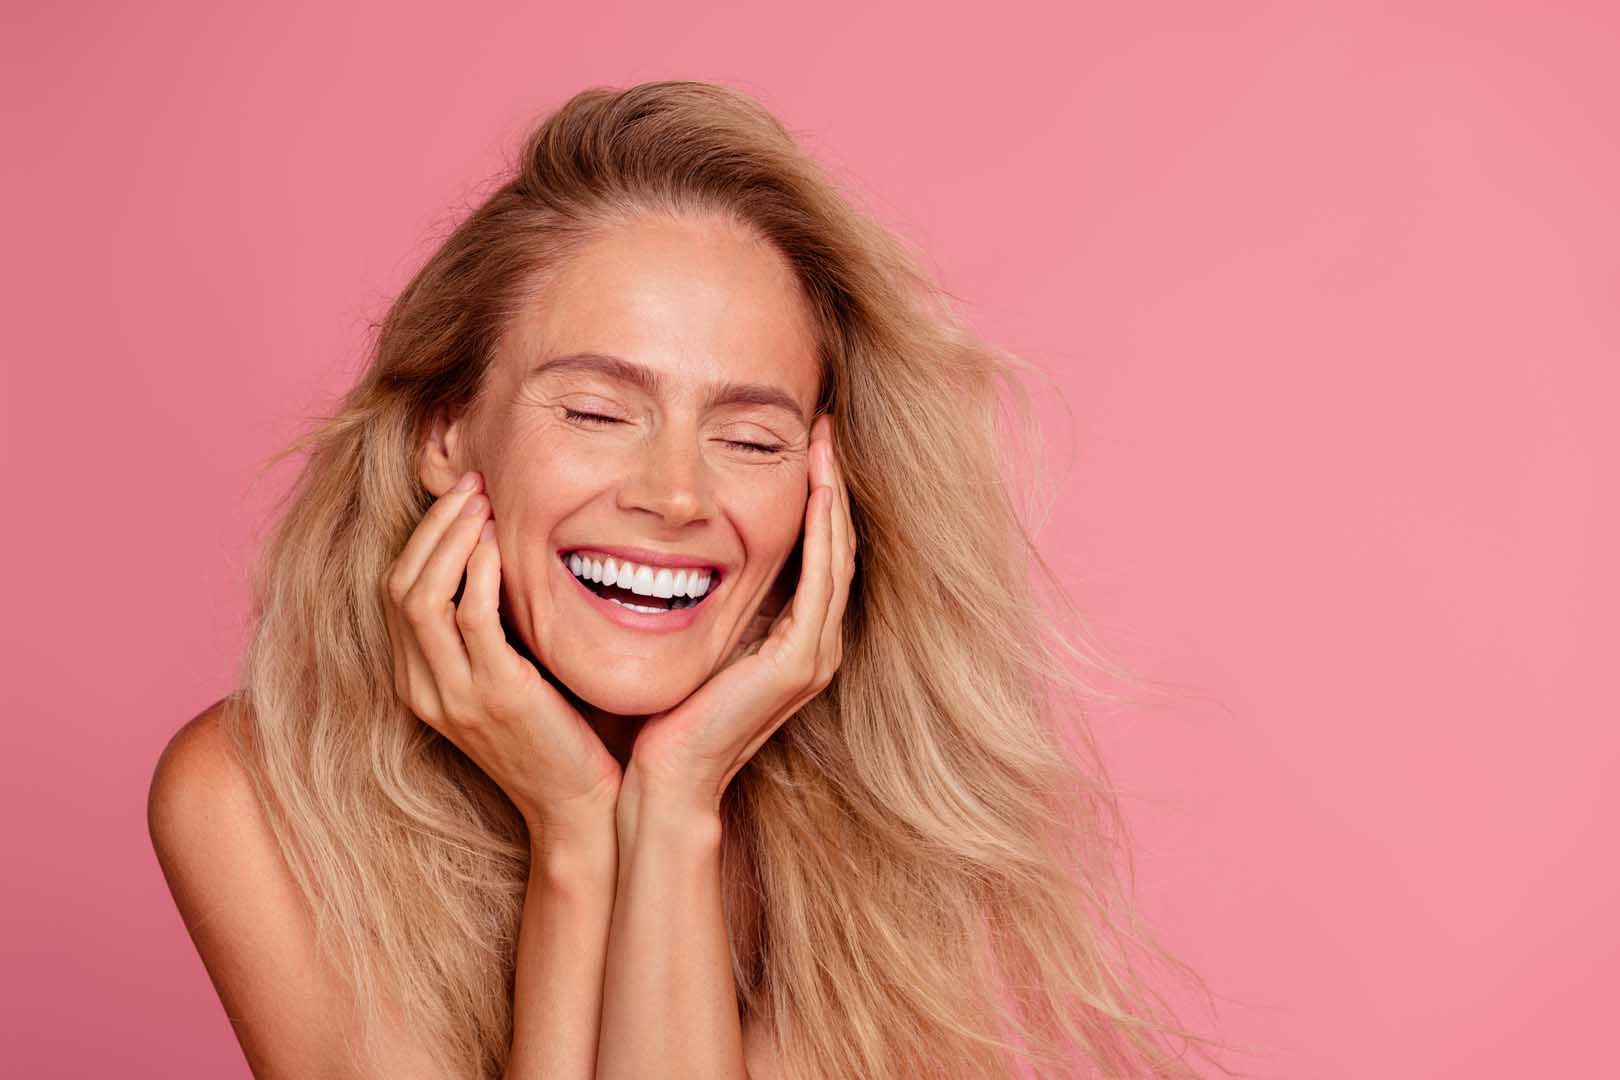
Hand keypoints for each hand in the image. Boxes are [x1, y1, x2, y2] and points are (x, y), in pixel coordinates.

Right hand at [380, 470, 622, 842]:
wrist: (579, 810)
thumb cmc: (558, 740)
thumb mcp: (512, 679)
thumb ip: (495, 631)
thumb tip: (503, 562)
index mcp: (421, 685)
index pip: (397, 593)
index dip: (423, 539)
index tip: (461, 499)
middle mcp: (425, 689)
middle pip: (399, 585)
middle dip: (433, 526)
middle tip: (472, 484)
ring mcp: (455, 695)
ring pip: (421, 595)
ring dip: (451, 537)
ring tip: (484, 501)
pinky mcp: (495, 695)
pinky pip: (470, 618)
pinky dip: (479, 571)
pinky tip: (501, 544)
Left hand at [626, 413, 856, 810]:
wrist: (667, 781)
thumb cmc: (670, 717)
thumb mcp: (699, 639)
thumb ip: (716, 602)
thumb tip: (695, 549)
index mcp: (796, 641)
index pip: (818, 554)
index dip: (818, 497)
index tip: (807, 445)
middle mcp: (816, 646)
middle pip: (837, 546)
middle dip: (832, 483)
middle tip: (825, 427)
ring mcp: (813, 655)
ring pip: (836, 556)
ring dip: (833, 495)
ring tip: (824, 442)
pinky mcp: (798, 663)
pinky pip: (820, 581)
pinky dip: (822, 532)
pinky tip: (816, 490)